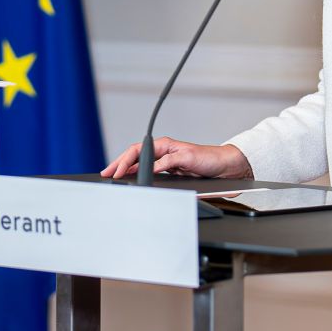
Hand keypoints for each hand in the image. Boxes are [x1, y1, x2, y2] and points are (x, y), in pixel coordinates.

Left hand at [100, 137, 252, 179]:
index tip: (108, 173)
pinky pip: (166, 160)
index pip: (135, 154)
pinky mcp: (184, 156)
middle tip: (107, 172)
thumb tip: (140, 182)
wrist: (224, 166)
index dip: (120, 163)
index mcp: (161, 152)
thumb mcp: (176, 174)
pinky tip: (145, 171)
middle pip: (136, 151)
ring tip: (119, 172)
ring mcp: (174, 150)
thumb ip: (159, 174)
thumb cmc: (202, 169)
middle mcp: (165, 148)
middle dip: (119, 162)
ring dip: (130, 162)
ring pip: (147, 153)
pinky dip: (155, 165)